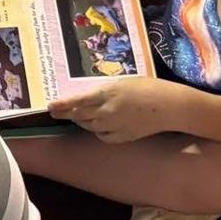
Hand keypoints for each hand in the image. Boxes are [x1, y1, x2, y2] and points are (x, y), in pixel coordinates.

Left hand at [50, 76, 177, 143]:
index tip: (50, 105)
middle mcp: (107, 111)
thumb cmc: (149, 87)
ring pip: (89, 126)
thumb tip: (89, 96)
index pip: (77, 101)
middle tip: (56, 111)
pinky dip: (98, 131)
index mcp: (107, 93)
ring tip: (77, 115)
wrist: (170, 106)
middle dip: (66, 113)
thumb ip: (104, 90)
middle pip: (80, 115)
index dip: (62, 104)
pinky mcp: (123, 137)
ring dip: (82, 120)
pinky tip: (99, 125)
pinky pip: (103, 136)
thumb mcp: (123, 82)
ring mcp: (115, 126)